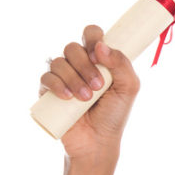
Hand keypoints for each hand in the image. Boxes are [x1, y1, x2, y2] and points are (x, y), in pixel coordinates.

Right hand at [39, 25, 139, 160]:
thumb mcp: (129, 88)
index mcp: (99, 59)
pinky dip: (56, 84)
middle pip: (73, 47)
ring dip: (73, 78)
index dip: (92, 38)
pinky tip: (67, 97)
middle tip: (98, 85)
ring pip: (59, 62)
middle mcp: (79, 64)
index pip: (91, 33)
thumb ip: (122, 64)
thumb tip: (101, 46)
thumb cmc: (115, 113)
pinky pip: (46, 77)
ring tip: (86, 98)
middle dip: (85, 65)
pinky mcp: (49, 91)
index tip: (99, 56)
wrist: (98, 141)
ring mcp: (63, 77)